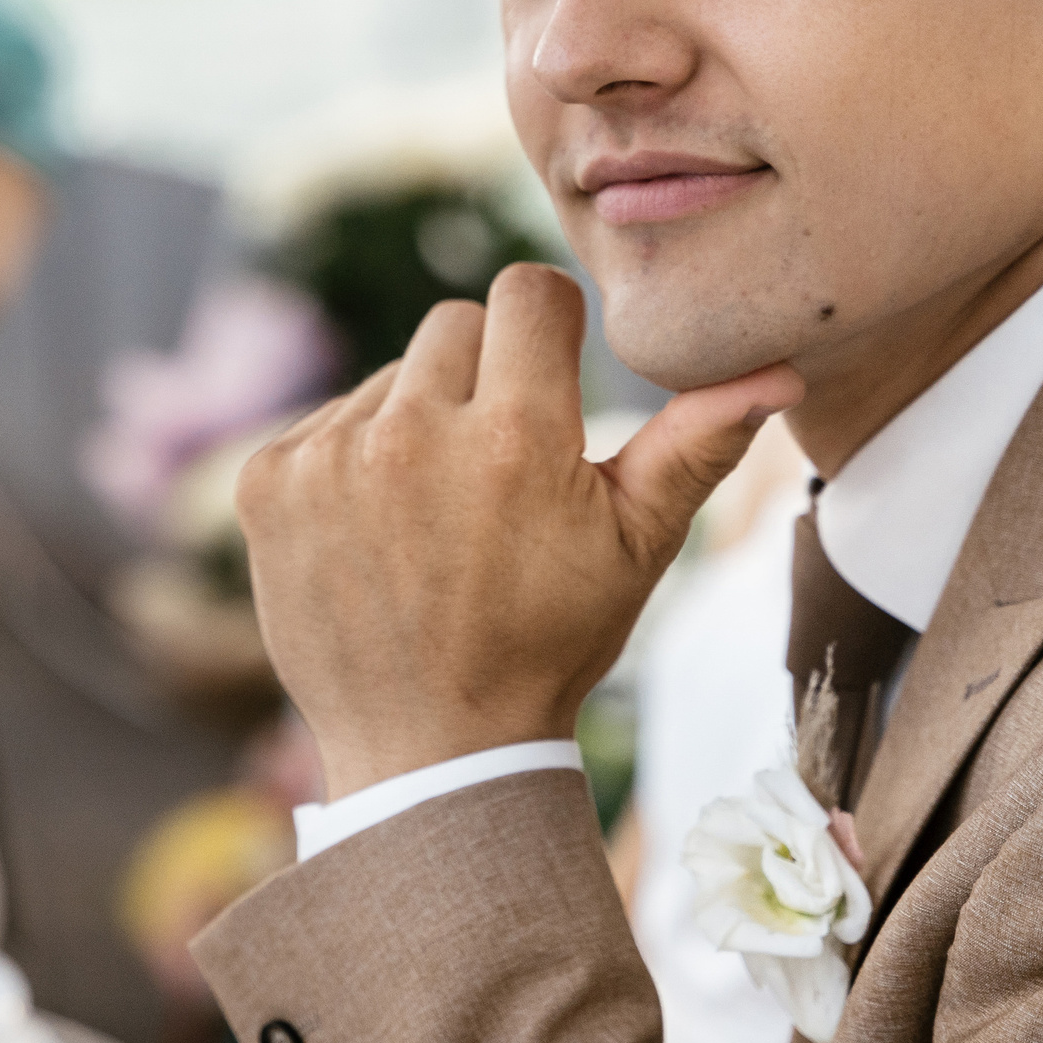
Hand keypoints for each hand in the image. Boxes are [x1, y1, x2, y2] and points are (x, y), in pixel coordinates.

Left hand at [235, 263, 802, 800]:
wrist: (430, 748)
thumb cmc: (548, 644)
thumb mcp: (637, 549)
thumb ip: (696, 444)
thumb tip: (773, 369)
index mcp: (513, 438)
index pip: (528, 294)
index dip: (550, 332)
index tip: (553, 379)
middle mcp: (411, 434)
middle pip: (455, 325)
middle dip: (483, 378)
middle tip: (496, 468)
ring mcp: (329, 457)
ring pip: (387, 375)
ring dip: (413, 423)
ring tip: (436, 516)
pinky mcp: (268, 482)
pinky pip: (322, 421)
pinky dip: (349, 461)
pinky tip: (378, 531)